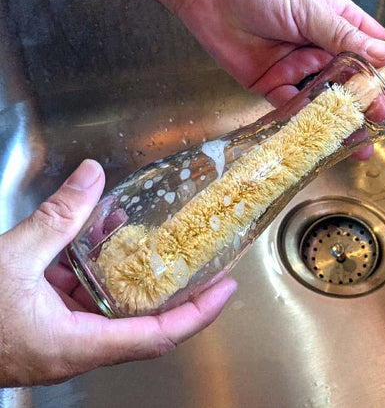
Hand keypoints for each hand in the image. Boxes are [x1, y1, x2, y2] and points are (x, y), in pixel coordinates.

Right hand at [0, 160, 236, 386]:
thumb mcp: (13, 259)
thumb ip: (56, 217)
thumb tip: (89, 175)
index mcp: (77, 344)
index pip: (159, 336)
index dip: (199, 313)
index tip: (226, 289)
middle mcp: (77, 346)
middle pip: (146, 321)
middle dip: (175, 289)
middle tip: (202, 261)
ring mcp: (63, 336)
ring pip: (112, 303)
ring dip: (129, 268)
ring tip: (146, 234)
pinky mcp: (48, 322)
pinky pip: (83, 294)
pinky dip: (94, 266)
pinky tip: (95, 234)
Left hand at [176, 0, 384, 157]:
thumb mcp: (311, 6)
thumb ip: (345, 36)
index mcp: (336, 20)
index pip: (373, 45)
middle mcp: (319, 45)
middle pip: (351, 77)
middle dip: (366, 100)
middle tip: (379, 120)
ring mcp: (295, 66)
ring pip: (323, 96)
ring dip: (337, 116)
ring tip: (352, 137)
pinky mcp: (269, 82)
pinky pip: (289, 105)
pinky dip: (301, 118)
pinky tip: (316, 132)